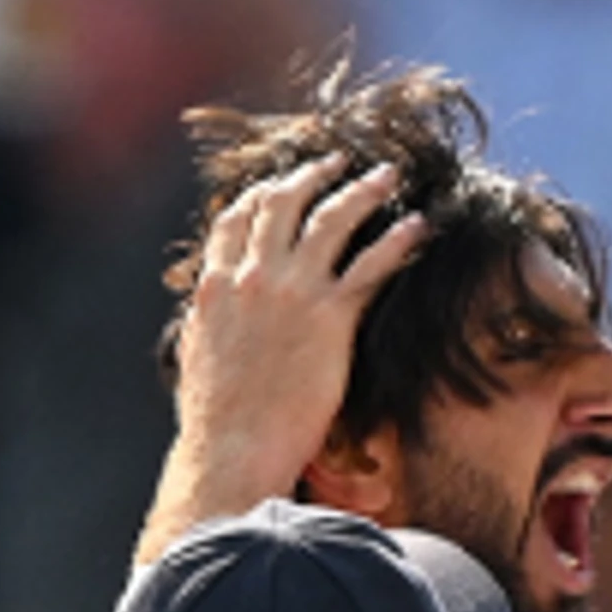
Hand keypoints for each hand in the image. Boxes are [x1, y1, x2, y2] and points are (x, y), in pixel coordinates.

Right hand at [138, 157, 427, 561]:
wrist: (231, 449)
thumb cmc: (214, 419)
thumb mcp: (194, 358)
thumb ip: (203, 324)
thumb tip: (203, 316)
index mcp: (214, 287)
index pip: (234, 220)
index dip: (259, 194)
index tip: (278, 184)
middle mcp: (250, 277)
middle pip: (282, 204)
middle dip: (312, 175)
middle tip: (336, 162)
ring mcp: (290, 292)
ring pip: (330, 218)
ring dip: (362, 189)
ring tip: (386, 174)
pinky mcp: (328, 316)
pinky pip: (370, 264)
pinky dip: (396, 240)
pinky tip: (417, 226)